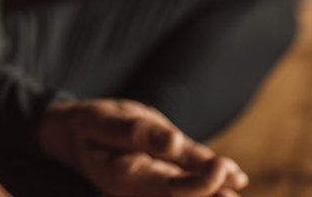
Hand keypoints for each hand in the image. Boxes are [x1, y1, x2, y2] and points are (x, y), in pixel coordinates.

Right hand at [38, 98, 247, 196]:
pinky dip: (215, 180)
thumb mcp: (105, 121)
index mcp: (128, 180)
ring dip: (218, 189)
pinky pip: (190, 179)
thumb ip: (138, 132)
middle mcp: (145, 190)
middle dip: (214, 193)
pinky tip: (234, 175)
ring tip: (234, 176)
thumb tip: (174, 142)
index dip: (201, 185)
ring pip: (191, 193)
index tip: (220, 166)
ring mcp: (157, 185)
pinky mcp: (165, 174)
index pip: (171, 191)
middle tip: (233, 175)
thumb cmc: (90, 125)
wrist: (77, 135)